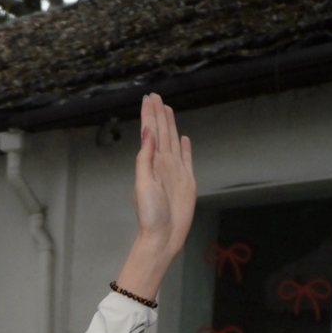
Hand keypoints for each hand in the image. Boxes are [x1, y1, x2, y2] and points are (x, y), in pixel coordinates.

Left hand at [114, 93, 196, 303]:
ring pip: (173, 141)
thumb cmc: (150, 215)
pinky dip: (185, 147)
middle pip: (161, 132)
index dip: (149, 115)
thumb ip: (145, 158)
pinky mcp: (187, 181)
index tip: (148, 98)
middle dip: (158, 114)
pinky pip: (187, 159)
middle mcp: (163, 164)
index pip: (150, 132)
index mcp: (151, 163)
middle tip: (155, 95)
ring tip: (167, 109)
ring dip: (170, 125)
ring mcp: (176, 171)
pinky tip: (183, 138)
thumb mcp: (143, 184)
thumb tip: (148, 132)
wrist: (163, 237)